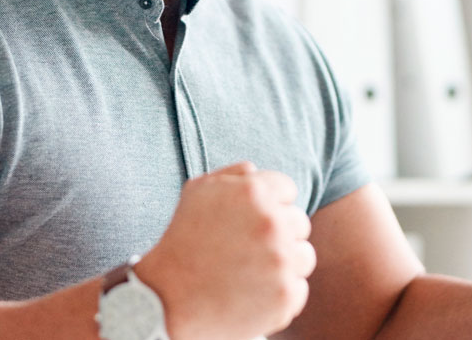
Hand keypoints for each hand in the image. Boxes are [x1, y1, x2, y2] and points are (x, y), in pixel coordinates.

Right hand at [136, 161, 316, 339]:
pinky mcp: (285, 296)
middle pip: (300, 223)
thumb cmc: (182, 240)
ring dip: (285, 263)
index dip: (270, 205)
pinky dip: (279, 294)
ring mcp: (281, 261)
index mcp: (254, 192)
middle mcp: (272, 223)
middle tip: (248, 250)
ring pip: (304, 256)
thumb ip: (233, 175)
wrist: (167, 298)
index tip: (251, 223)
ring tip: (252, 272)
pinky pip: (298, 289)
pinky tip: (252, 293)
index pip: (288, 190)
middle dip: (279, 235)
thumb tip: (258, 172)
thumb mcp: (197, 192)